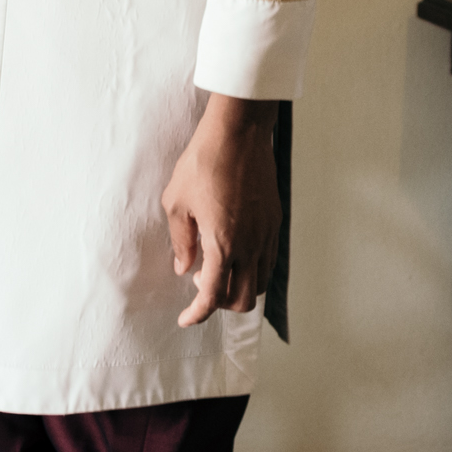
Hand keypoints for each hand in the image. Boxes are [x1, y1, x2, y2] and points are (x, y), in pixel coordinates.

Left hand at [162, 93, 280, 327]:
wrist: (239, 132)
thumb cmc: (203, 162)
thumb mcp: (176, 202)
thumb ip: (181, 241)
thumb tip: (184, 266)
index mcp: (223, 245)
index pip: (213, 296)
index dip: (197, 314)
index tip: (185, 319)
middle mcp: (250, 246)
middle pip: (242, 299)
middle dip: (219, 303)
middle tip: (199, 284)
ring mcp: (266, 234)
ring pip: (259, 282)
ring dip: (238, 286)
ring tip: (216, 266)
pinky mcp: (274, 221)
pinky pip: (268, 260)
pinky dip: (252, 269)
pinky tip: (235, 251)